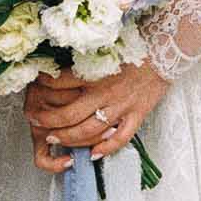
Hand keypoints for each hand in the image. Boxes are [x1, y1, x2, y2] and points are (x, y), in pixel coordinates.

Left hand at [23, 59, 170, 174]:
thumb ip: (84, 59)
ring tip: (54, 138)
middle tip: (34, 120)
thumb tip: (60, 63)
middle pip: (69, 114)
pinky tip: (92, 154)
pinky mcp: (136, 115)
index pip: (60, 82)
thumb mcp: (105, 47)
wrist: (166, 50)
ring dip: (68, 138)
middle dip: (48, 120)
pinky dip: (105, 148)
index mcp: (96, 71)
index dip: (42, 86)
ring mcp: (121, 106)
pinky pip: (120, 138)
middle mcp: (105, 92)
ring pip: (89, 131)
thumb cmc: (135, 45)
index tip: (34, 86)